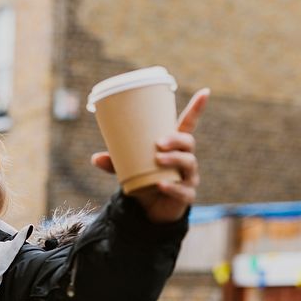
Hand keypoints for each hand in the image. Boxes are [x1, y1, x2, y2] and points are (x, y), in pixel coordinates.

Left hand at [92, 88, 208, 223]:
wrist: (150, 209)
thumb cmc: (143, 180)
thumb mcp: (127, 169)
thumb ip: (114, 162)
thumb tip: (95, 158)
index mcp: (174, 147)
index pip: (188, 125)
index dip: (197, 109)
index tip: (205, 91)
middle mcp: (185, 159)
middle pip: (188, 143)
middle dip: (176, 140)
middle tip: (159, 143)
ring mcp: (188, 177)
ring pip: (188, 163)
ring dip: (174, 159)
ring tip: (158, 159)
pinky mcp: (186, 195)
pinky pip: (183, 191)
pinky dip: (172, 188)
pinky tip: (161, 185)